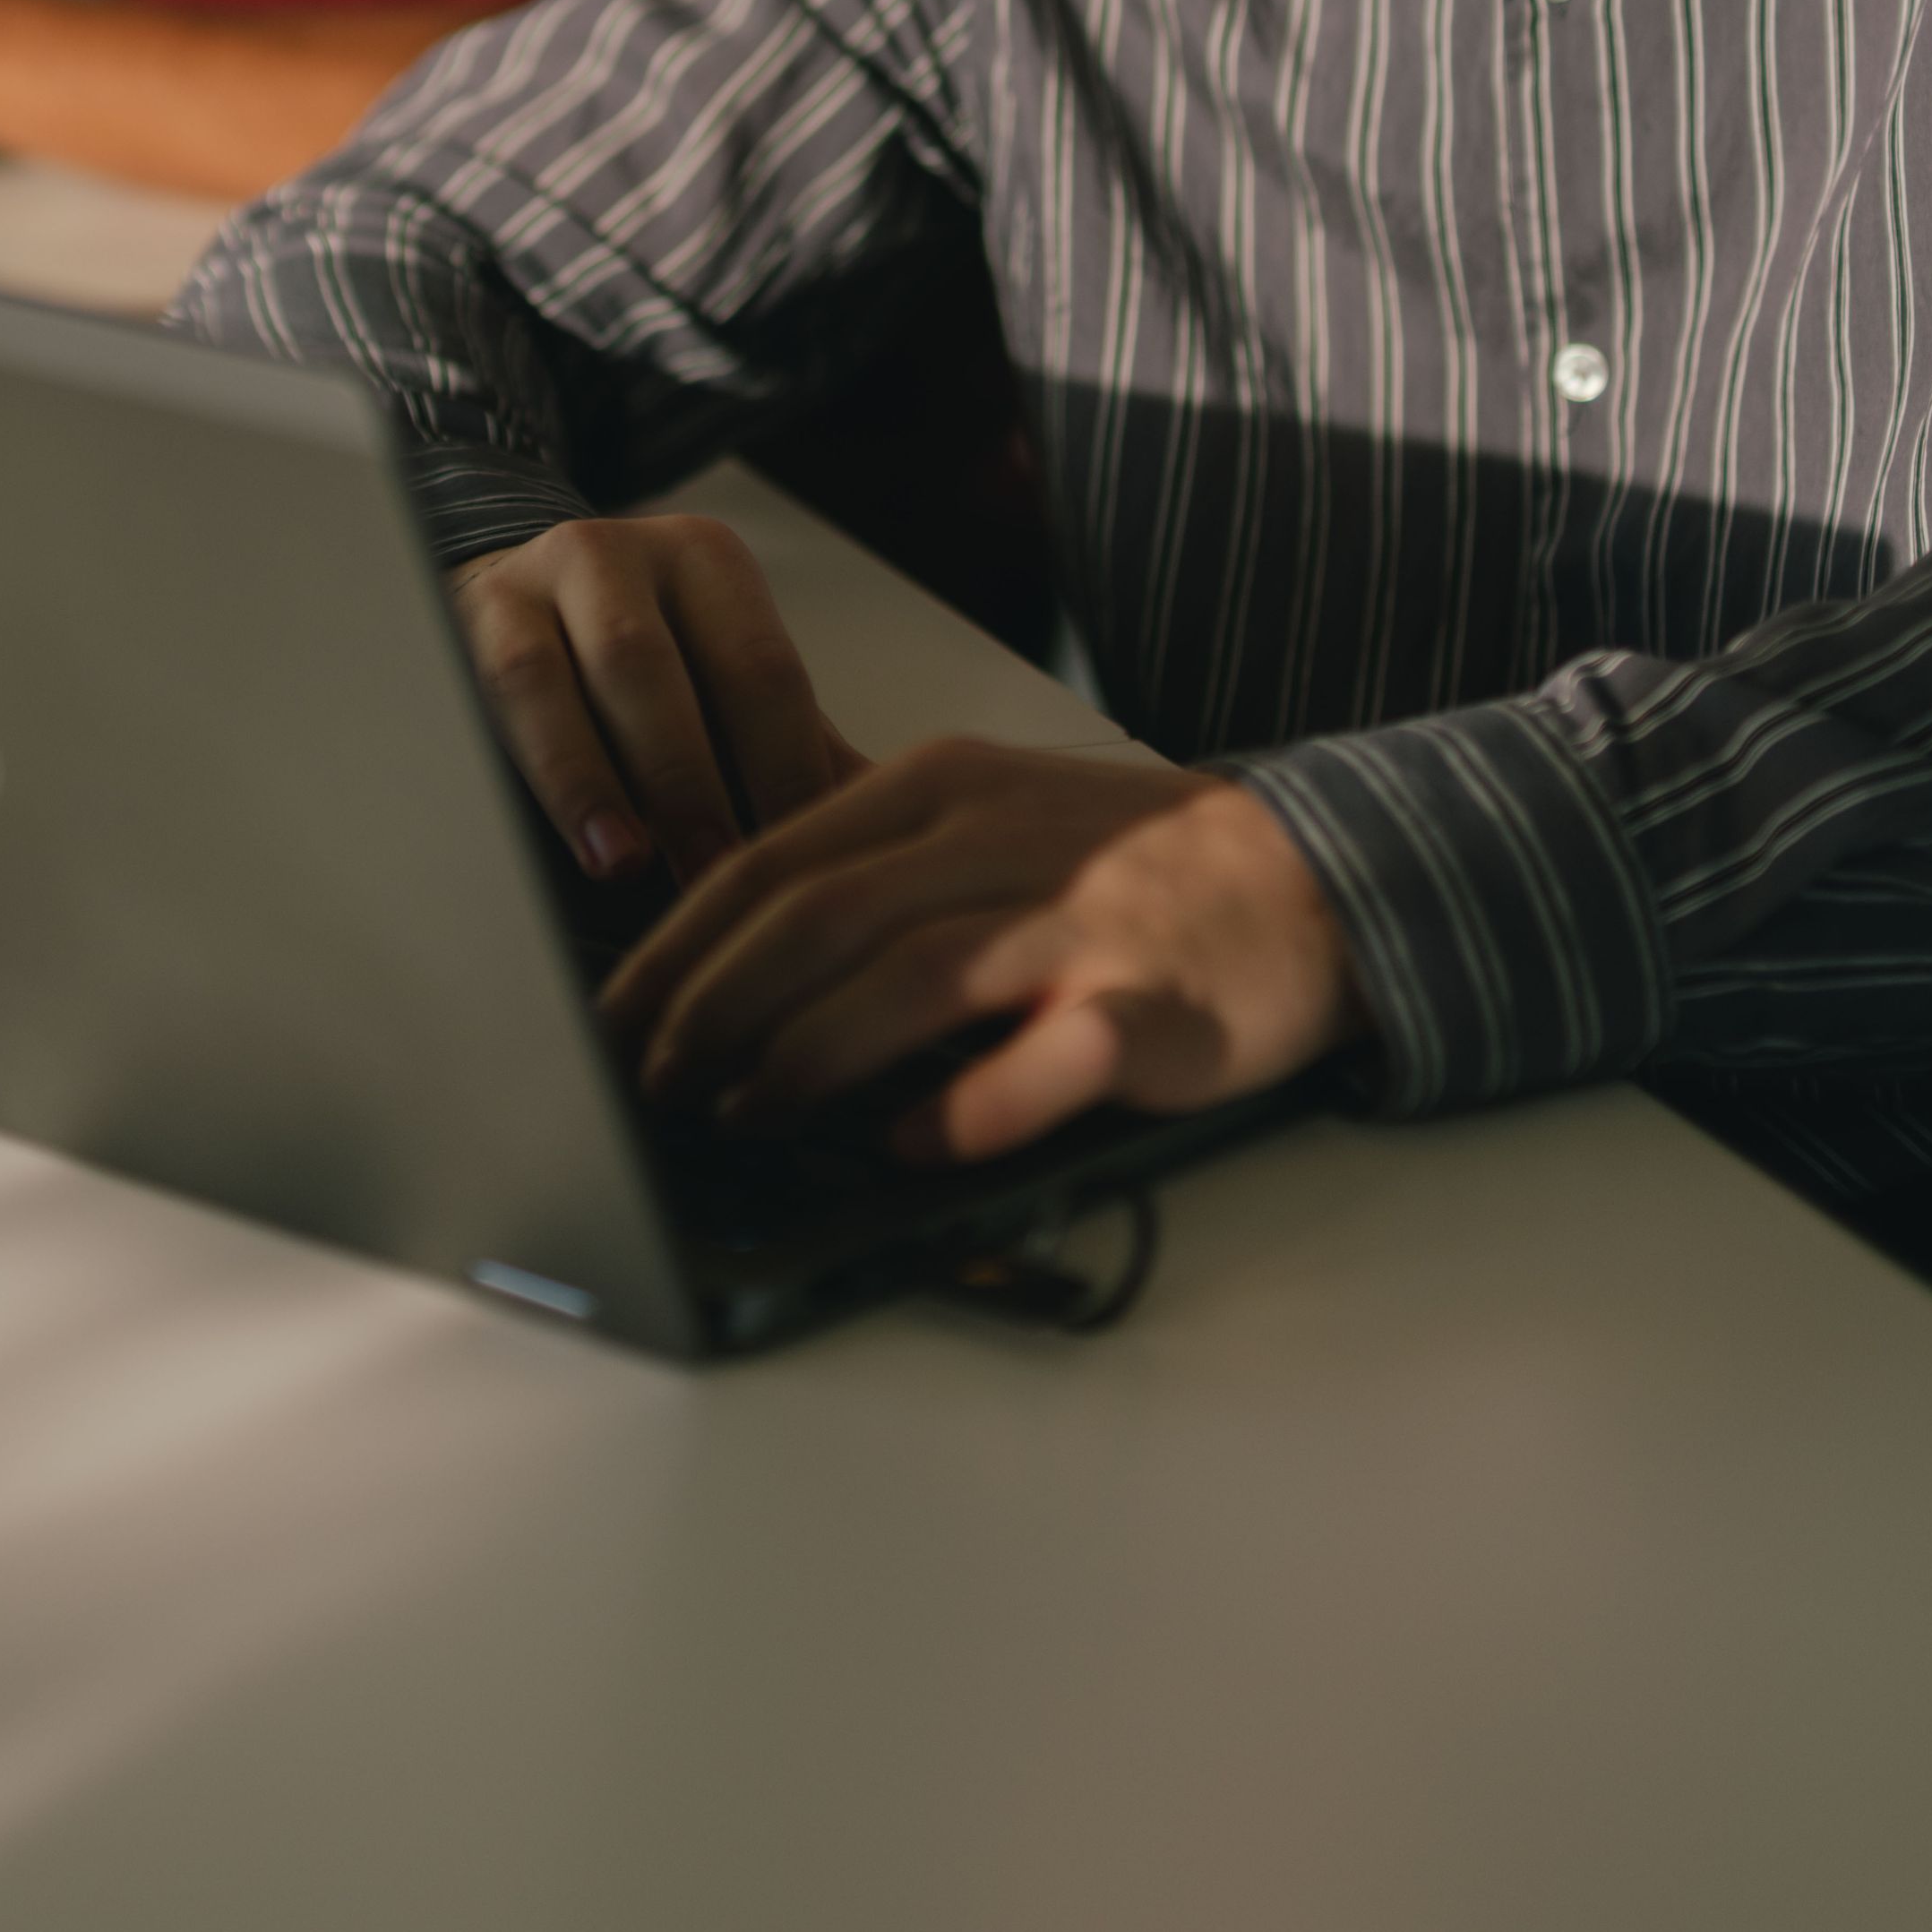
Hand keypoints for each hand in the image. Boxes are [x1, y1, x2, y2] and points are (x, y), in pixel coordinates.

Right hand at [450, 513, 868, 890]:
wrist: (512, 589)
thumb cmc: (639, 661)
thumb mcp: (719, 686)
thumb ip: (792, 750)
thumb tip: (881, 836)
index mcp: (708, 564)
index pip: (759, 670)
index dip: (783, 768)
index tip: (804, 860)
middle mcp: (623, 553)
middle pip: (656, 669)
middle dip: (688, 783)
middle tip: (717, 879)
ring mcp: (536, 578)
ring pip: (563, 676)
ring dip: (596, 780)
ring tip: (626, 864)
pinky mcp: (472, 615)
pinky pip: (502, 693)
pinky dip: (540, 769)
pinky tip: (563, 832)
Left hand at [603, 739, 1363, 1164]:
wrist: (1317, 878)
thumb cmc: (1130, 866)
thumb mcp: (989, 818)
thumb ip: (872, 869)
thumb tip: (721, 953)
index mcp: (945, 786)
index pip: (772, 860)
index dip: (677, 948)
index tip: (614, 1018)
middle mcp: (1001, 837)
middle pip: (816, 916)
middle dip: (712, 1011)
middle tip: (654, 1086)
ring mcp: (1080, 919)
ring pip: (906, 978)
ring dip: (803, 1058)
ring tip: (743, 1118)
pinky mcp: (1147, 1004)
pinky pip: (1037, 1064)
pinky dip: (961, 1109)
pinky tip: (907, 1145)